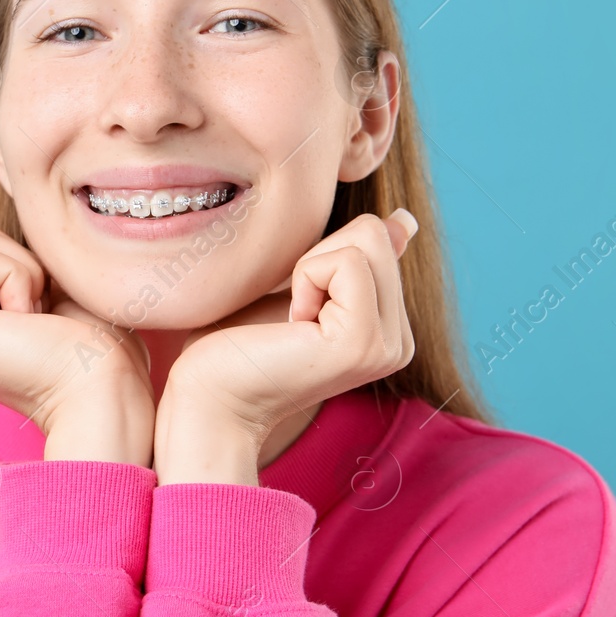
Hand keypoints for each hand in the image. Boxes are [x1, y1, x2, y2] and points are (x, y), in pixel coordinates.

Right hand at [0, 215, 154, 465]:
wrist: (107, 390)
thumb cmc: (95, 345)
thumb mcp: (46, 287)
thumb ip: (5, 259)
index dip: (26, 263)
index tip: (46, 316)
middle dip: (21, 263)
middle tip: (42, 319)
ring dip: (23, 273)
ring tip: (37, 323)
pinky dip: (19, 280)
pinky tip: (30, 326)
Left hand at [152, 209, 418, 484]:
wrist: (210, 396)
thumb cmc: (240, 342)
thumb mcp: (304, 288)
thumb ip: (354, 259)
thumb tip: (405, 220)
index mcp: (390, 329)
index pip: (378, 238)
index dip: (321, 256)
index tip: (297, 309)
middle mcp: (399, 343)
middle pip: (375, 233)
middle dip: (318, 256)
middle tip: (292, 315)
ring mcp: (387, 346)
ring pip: (367, 239)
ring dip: (310, 268)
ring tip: (293, 321)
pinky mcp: (365, 342)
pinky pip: (346, 262)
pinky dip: (305, 278)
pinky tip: (293, 326)